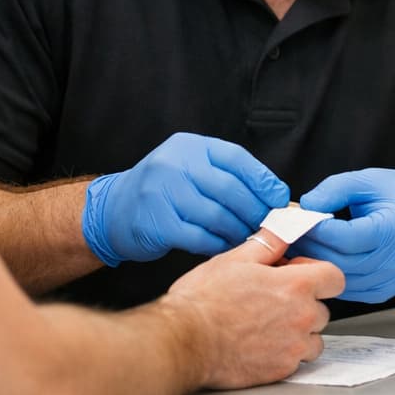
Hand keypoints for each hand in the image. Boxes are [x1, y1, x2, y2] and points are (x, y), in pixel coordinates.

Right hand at [82, 133, 288, 264]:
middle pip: (229, 189)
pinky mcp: (156, 223)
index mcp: (190, 146)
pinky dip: (217, 244)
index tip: (280, 199)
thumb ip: (226, 175)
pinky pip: (199, 237)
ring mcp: (162, 192)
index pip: (237, 159)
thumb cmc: (164, 191)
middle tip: (268, 226)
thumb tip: (273, 196)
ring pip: (216, 216)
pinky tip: (225, 248)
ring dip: (238, 231)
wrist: (114, 209)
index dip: (263, 180)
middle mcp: (174, 164)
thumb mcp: (191, 169)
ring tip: (249, 239)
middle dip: (255, 210)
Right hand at [167, 229, 343, 388]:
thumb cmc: (203, 302)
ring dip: (298, 332)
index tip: (299, 274)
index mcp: (295, 286)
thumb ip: (269, 242)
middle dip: (304, 303)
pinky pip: (296, 360)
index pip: (335, 278)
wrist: (184, 341)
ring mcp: (293, 347)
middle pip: (323, 309)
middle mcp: (301, 318)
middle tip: (274, 300)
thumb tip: (287, 226)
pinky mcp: (281, 370)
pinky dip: (284, 353)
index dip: (318, 274)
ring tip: (267, 324)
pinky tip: (259, 343)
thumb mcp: (235, 258)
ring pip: (313, 338)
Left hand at [291, 169, 394, 302]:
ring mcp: (389, 281)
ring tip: (299, 246)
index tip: (298, 219)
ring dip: (316, 264)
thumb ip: (336, 189)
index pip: (347, 237)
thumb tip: (306, 206)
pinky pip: (348, 289)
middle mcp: (394, 261)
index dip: (318, 229)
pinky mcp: (383, 292)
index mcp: (394, 230)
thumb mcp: (371, 180)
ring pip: (340, 279)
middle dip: (310, 247)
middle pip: (340, 261)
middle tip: (288, 234)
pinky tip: (318, 259)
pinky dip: (329, 275)